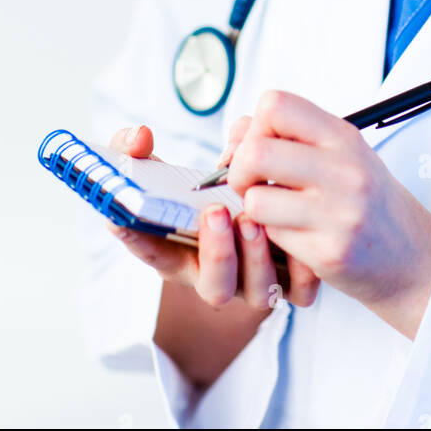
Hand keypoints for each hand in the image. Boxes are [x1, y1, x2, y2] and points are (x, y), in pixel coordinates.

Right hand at [104, 123, 319, 311]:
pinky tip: (295, 226)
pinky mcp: (290, 278)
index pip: (151, 252)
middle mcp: (216, 272)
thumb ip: (137, 150)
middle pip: (214, 286)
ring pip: (257, 292)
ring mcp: (253, 279)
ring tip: (253, 219)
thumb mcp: (164, 168)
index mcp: (177, 251)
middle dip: (216, 253)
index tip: (130, 218)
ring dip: (256, 259)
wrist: (255, 195)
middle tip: (215, 212)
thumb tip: (138, 138)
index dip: (138, 240)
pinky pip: (298, 289)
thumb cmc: (203, 189)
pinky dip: (301, 266)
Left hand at [225, 91, 430, 339]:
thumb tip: (238, 132)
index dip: (255, 126)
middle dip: (238, 170)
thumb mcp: (342, 154)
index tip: (259, 146)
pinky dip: (273, 236)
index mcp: (342, 136)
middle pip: (255, 151)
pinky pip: (273, 237)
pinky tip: (296, 235)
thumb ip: (294, 136)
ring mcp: (338, 212)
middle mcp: (344, 169)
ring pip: (255, 200)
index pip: (275, 105)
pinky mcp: (330, 251)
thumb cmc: (370, 202)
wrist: (414, 257)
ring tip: (275, 212)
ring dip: (254, 209)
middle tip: (250, 184)